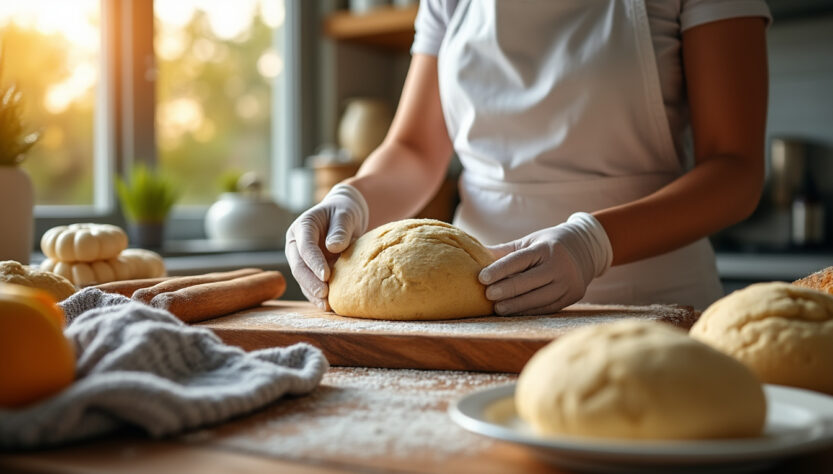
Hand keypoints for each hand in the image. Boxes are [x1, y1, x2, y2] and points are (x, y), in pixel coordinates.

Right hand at [285, 183, 368, 309]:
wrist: (344, 215)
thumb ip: (340, 229)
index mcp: (302, 227)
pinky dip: (317, 296)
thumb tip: (333, 247)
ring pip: (302, 278)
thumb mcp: (346, 214)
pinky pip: (310, 284)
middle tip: (324, 294)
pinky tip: (328, 306)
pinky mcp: (309, 270)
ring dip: (313, 293)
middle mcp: (296, 244)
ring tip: (327, 306)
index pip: (305, 246)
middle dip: (310, 282)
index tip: (326, 275)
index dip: (314, 262)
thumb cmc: (344, 212)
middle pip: (298, 265)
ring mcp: (301, 258)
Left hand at [478, 213, 612, 314]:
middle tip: (487, 295)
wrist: (585, 249)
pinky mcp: (572, 297)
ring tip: (497, 308)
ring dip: (516, 305)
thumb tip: (475, 256)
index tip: (481, 278)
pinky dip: (529, 311)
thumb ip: (505, 251)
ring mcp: (568, 283)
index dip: (499, 269)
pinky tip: (514, 313)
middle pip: (529, 281)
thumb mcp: (529, 242)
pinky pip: (547, 307)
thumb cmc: (548, 245)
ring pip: (538, 298)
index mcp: (547, 248)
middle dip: (506, 290)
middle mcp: (560, 265)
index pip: (520, 260)